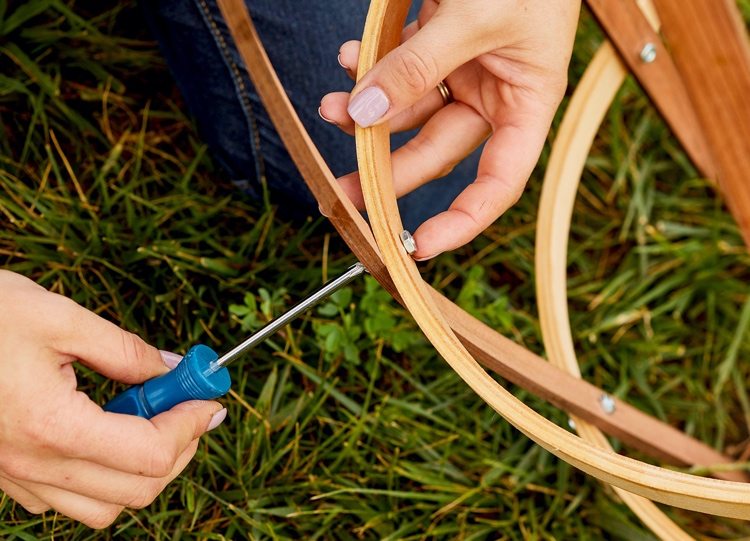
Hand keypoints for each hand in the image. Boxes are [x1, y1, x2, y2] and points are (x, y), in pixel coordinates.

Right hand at [0, 271, 226, 527]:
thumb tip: (175, 369)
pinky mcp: (4, 475)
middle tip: (187, 405)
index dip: (191, 424)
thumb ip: (125, 350)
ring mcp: (15, 478)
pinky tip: (103, 428)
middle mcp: (33, 466)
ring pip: (104, 506)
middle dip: (178, 448)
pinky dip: (103, 475)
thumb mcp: (59, 318)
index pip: (151, 454)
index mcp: (52, 426)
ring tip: (145, 416)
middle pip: (137, 490)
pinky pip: (68, 499)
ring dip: (142, 468)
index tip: (209, 396)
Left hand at [321, 0, 580, 259]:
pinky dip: (372, 66)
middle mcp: (495, 95)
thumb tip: (360, 116)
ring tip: (329, 107)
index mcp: (527, 103)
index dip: (464, 221)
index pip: (499, 182)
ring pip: (409, 110)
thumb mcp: (474, 18)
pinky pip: (399, 68)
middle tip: (340, 191)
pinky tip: (350, 58)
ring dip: (368, 112)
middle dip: (387, 168)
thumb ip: (416, 67)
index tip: (419, 246)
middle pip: (437, 150)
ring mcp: (465, 69)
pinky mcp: (438, 43)